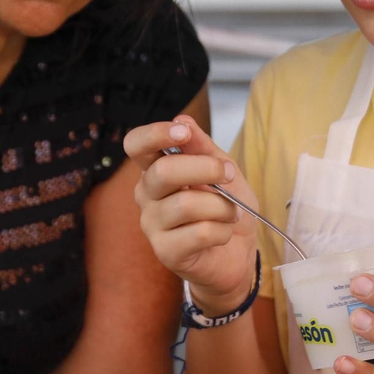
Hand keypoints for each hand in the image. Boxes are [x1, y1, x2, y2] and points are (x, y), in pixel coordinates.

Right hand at [122, 116, 258, 314]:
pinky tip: (223, 234)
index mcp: (156, 169)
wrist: (237, 254)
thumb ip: (203, 147)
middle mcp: (146, 195)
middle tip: (229, 175)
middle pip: (163, 172)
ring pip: (186, 204)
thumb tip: (183, 119)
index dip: (155, 134)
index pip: (136, 145)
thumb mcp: (223, 170)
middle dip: (206, 169)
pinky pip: (199, 232)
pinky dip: (222, 231)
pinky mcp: (165, 252)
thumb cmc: (226, 209)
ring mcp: (152, 225)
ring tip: (232, 213)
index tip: (183, 132)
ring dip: (222, 206)